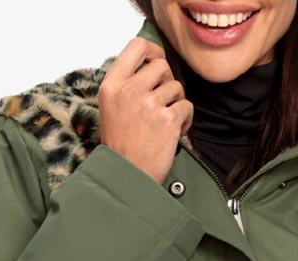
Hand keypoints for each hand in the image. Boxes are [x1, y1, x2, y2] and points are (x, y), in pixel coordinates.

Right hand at [98, 38, 193, 184]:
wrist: (127, 177)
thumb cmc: (120, 147)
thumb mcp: (111, 108)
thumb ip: (126, 85)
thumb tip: (151, 65)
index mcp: (112, 85)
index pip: (136, 46)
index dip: (152, 50)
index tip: (157, 60)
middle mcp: (129, 90)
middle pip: (161, 65)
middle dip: (167, 82)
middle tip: (163, 103)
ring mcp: (149, 104)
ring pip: (176, 87)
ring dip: (176, 103)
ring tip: (166, 123)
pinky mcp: (167, 120)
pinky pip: (187, 107)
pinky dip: (186, 120)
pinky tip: (175, 133)